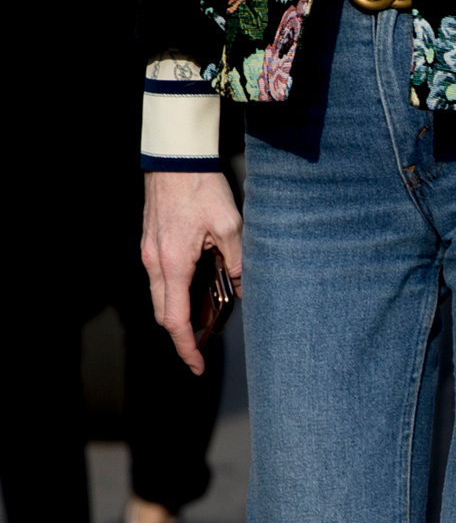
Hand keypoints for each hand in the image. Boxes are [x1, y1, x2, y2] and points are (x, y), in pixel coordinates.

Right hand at [142, 171, 242, 376]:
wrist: (176, 157)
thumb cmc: (201, 187)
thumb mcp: (231, 227)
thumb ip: (237, 263)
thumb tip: (240, 289)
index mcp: (173, 263)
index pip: (177, 319)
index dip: (187, 347)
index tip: (197, 365)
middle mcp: (154, 262)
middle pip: (164, 314)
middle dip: (184, 335)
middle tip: (206, 346)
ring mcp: (149, 252)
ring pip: (161, 297)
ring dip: (181, 312)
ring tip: (209, 316)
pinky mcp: (150, 243)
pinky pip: (160, 278)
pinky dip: (177, 291)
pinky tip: (199, 287)